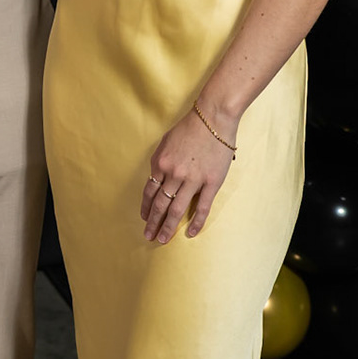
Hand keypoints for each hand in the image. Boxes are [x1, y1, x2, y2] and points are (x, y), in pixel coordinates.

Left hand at [141, 110, 236, 243]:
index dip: (146, 208)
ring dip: (168, 226)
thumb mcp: (165, 143)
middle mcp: (173, 173)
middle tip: (148, 236)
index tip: (144, 219)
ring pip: (177, 209)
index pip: (149, 192)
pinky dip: (196, 222)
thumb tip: (156, 179)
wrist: (213, 119)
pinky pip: (202, 207)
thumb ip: (160, 162)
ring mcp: (192, 179)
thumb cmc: (188, 128)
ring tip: (162, 239)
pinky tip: (190, 233)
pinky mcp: (211, 183)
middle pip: (160, 204)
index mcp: (160, 163)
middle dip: (153, 222)